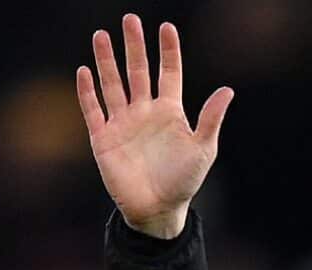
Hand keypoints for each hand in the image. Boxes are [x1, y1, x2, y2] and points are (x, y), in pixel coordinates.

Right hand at [76, 14, 232, 238]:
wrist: (158, 209)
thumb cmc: (184, 180)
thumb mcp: (203, 149)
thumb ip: (211, 119)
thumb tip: (228, 90)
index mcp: (170, 112)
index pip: (168, 73)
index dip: (168, 51)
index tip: (166, 27)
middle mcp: (144, 112)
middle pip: (137, 71)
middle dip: (134, 46)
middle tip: (130, 19)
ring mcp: (123, 123)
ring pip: (112, 84)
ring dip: (106, 61)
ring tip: (101, 35)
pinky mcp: (104, 139)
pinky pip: (93, 110)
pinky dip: (87, 92)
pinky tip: (83, 71)